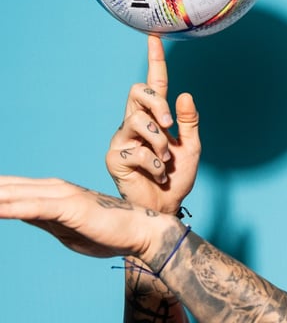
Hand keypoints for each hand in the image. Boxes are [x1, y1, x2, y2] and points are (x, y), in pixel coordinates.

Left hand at [0, 176, 177, 260]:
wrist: (140, 231)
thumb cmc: (106, 232)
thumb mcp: (64, 229)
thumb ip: (40, 219)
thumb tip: (17, 213)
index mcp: (50, 193)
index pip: (7, 191)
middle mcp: (52, 188)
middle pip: (3, 188)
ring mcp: (60, 195)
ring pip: (11, 194)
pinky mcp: (68, 207)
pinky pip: (30, 208)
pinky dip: (8, 207)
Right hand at [106, 36, 200, 214]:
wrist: (168, 205)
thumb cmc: (178, 176)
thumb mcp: (191, 147)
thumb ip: (188, 122)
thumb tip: (184, 94)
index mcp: (156, 117)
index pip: (154, 83)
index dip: (155, 59)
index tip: (155, 36)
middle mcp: (136, 122)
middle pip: (137, 92)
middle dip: (156, 105)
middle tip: (169, 127)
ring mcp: (123, 138)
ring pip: (138, 121)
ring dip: (159, 143)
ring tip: (165, 162)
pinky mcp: (115, 156)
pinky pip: (137, 150)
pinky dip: (155, 164)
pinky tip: (157, 174)